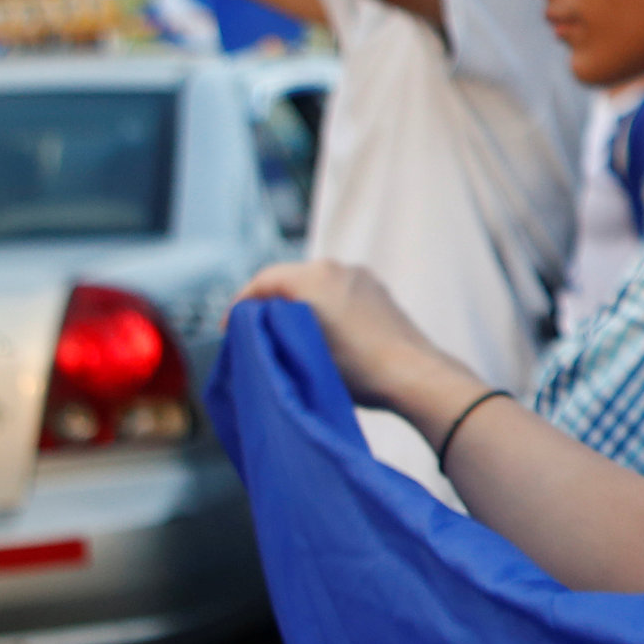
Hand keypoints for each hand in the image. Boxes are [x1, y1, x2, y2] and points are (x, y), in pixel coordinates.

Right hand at [238, 259, 469, 420]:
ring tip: (285, 333)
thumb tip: (257, 329)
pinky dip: (323, 306)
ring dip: (296, 304)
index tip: (230, 327)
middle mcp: (338, 268)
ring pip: (315, 284)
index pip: (263, 281)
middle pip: (289, 279)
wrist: (413, 375)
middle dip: (268, 303)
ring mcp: (362, 277)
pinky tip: (320, 333)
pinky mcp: (378, 291)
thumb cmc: (357, 369)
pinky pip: (339, 292)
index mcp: (313, 277)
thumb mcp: (300, 352)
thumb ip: (272, 332)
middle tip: (253, 330)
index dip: (241, 304)